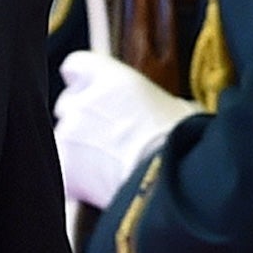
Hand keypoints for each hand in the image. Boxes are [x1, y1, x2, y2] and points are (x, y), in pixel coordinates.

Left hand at [54, 50, 197, 207]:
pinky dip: (77, 180)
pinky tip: (101, 188)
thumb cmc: (188, 144)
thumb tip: (158, 111)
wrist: (177, 180)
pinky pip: (64, 170)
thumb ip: (150, 102)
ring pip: (64, 139)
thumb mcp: (180, 109)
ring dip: (81, 151)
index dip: (83, 81)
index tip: (91, 92)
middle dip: (85, 121)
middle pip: (69, 105)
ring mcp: (69, 133)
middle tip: (110, 140)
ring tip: (112, 169)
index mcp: (111, 79)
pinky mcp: (65, 166)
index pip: (77, 65)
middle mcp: (83, 100)